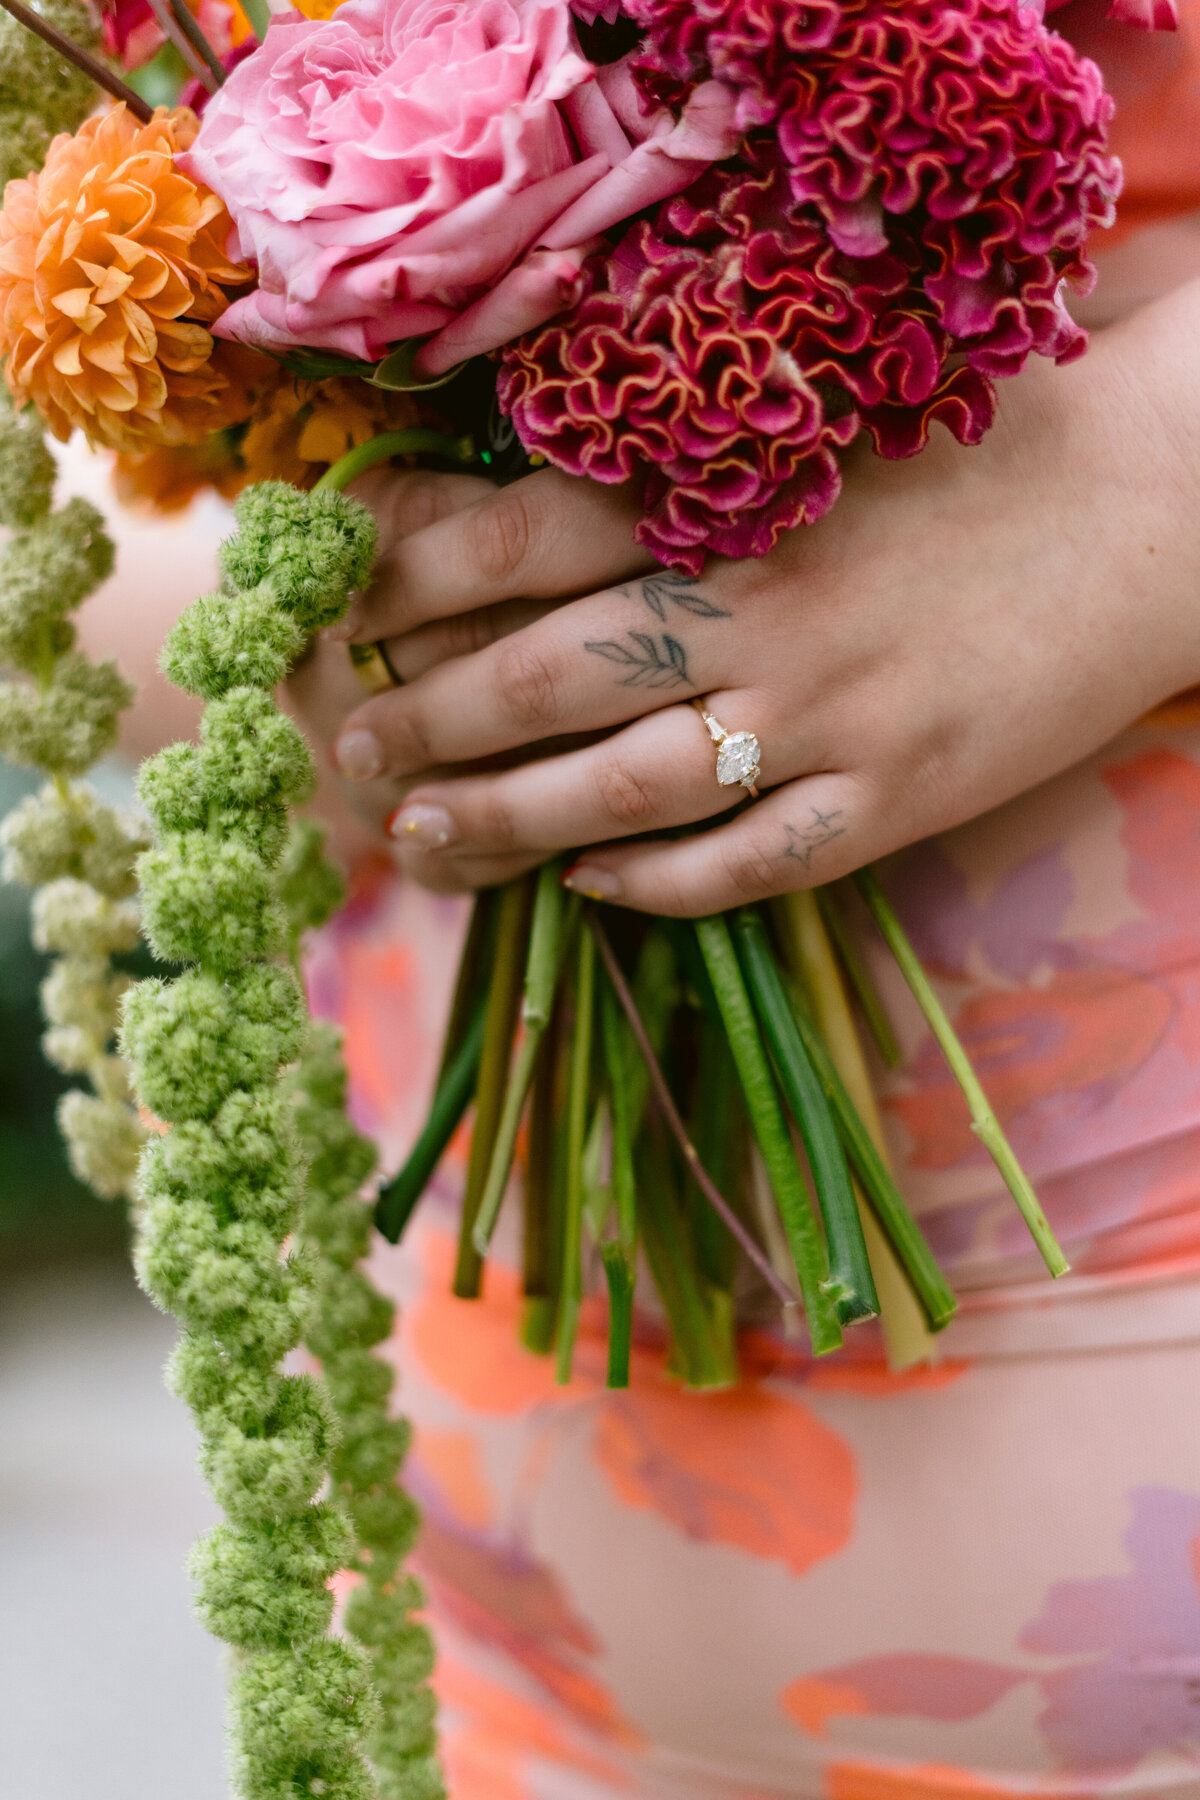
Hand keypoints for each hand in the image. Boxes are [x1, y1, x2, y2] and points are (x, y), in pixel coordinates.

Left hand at [327, 279, 1199, 913]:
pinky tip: (591, 884)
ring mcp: (830, 712)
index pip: (517, 540)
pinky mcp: (897, 796)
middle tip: (357, 756)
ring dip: (508, 818)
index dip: (406, 585)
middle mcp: (763, 606)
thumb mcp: (823, 420)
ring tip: (425, 838)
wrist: (1161, 503)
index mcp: (735, 495)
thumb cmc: (981, 448)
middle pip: (546, 677)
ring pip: (625, 787)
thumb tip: (519, 514)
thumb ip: (686, 469)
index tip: (343, 620)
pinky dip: (656, 882)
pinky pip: (748, 863)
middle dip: (430, 723)